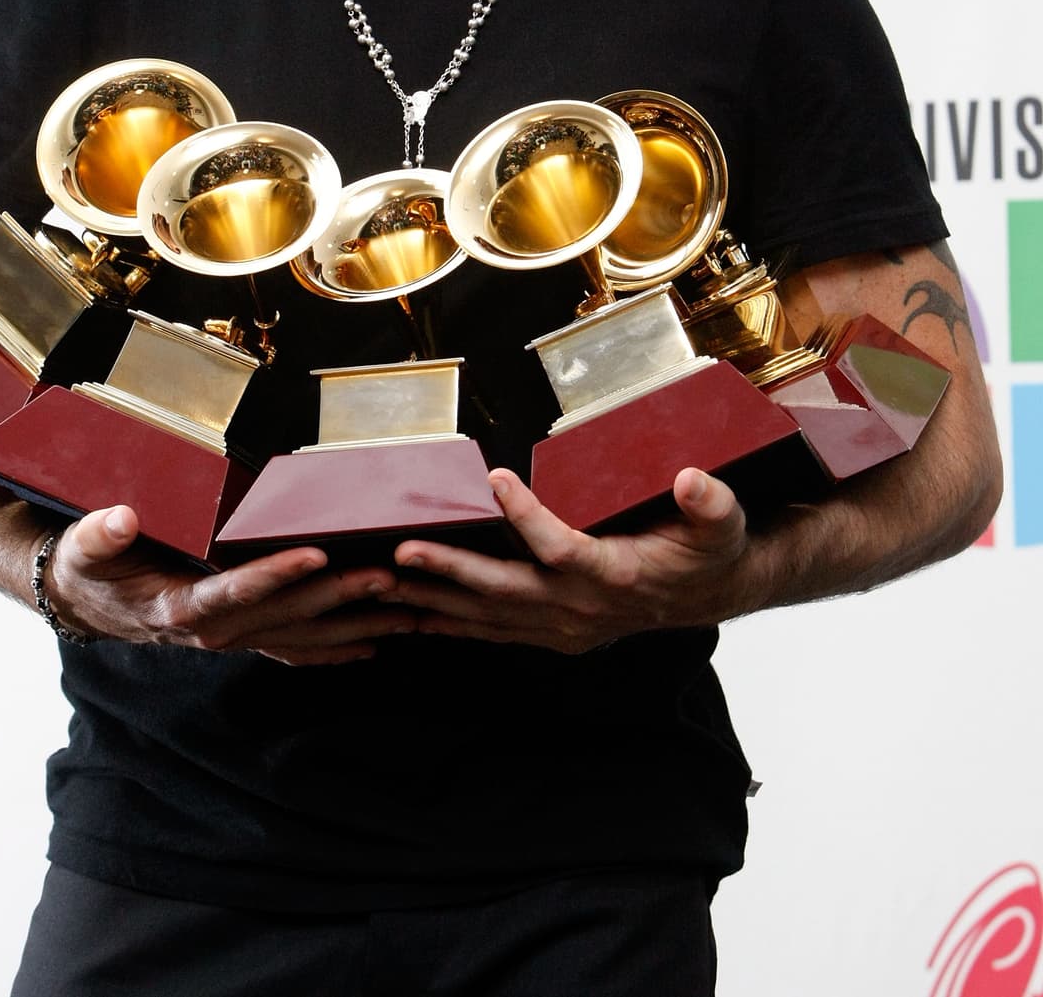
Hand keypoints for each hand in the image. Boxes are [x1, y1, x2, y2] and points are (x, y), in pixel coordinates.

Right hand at [45, 506, 416, 665]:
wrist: (91, 601)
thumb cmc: (93, 567)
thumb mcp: (84, 548)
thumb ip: (99, 534)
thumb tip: (120, 518)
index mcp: (179, 605)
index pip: (235, 591)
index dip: (275, 575)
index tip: (316, 555)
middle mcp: (213, 629)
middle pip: (285, 614)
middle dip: (339, 596)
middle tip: (388, 574)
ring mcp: (233, 636)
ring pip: (301, 634)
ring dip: (353, 622)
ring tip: (404, 607)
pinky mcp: (244, 634)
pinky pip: (295, 646)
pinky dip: (336, 647)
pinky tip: (375, 642)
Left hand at [384, 468, 751, 652]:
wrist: (708, 593)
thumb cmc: (708, 550)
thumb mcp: (724, 523)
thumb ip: (711, 504)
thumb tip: (693, 481)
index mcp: (616, 575)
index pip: (563, 550)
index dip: (529, 518)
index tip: (497, 480)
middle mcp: (583, 608)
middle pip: (506, 591)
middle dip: (450, 573)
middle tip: (404, 553)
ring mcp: (564, 626)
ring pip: (490, 616)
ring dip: (437, 600)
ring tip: (388, 583)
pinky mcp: (553, 631)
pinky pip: (494, 630)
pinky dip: (454, 622)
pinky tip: (416, 613)